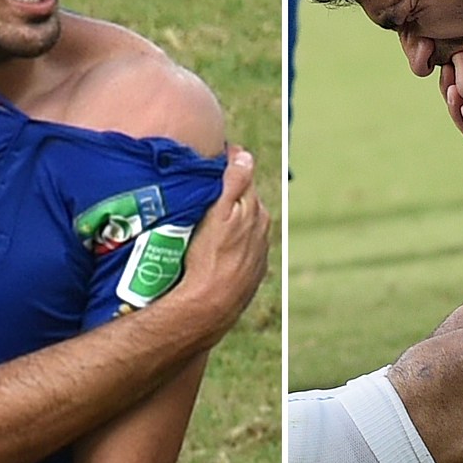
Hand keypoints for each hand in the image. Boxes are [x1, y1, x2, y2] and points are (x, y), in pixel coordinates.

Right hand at [176, 146, 268, 341]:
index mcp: (256, 210)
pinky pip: (241, 245)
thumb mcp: (217, 216)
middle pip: (244, 198)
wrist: (209, 307)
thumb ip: (234, 182)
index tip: (207, 160)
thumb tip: (245, 155)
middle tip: (200, 187)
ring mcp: (258, 250)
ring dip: (229, 215)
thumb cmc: (208, 259)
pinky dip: (230, 239)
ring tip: (203, 217)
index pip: (243, 174)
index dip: (225, 163)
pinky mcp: (251, 270)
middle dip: (228, 189)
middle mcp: (262, 228)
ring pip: (243, 221)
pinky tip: (214, 246)